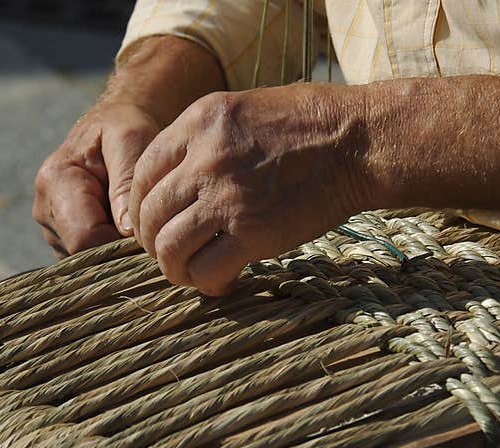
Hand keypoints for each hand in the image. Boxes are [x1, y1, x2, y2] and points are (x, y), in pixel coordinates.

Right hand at [33, 103, 159, 256]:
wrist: (112, 127)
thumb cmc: (124, 128)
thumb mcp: (131, 139)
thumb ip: (126, 182)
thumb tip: (127, 231)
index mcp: (55, 183)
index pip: (85, 239)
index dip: (121, 246)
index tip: (151, 235)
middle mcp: (47, 211)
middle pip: (86, 256)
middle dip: (122, 251)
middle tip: (152, 231)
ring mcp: (54, 230)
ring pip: (90, 264)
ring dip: (119, 253)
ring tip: (139, 225)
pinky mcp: (66, 242)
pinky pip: (93, 262)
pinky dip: (115, 254)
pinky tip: (130, 233)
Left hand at [128, 84, 368, 294]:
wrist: (358, 142)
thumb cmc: (309, 126)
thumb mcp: (243, 112)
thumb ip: (204, 142)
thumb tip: (177, 183)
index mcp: (198, 123)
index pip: (142, 173)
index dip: (141, 208)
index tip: (154, 224)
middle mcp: (204, 158)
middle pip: (150, 214)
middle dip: (153, 243)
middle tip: (170, 255)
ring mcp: (226, 197)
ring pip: (170, 247)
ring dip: (175, 269)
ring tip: (191, 274)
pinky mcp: (253, 232)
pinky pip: (207, 270)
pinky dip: (208, 284)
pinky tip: (222, 282)